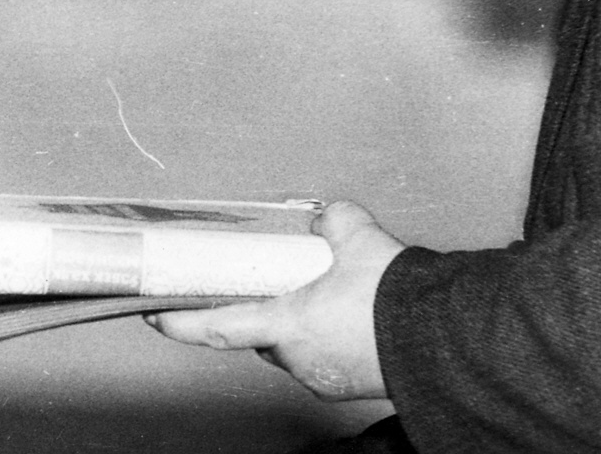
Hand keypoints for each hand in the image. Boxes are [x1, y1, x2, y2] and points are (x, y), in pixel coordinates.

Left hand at [146, 200, 404, 400]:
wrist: (444, 336)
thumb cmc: (395, 298)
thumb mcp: (357, 236)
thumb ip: (331, 220)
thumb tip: (324, 216)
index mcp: (288, 326)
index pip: (219, 328)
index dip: (181, 322)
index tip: (157, 315)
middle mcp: (299, 358)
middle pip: (260, 335)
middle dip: (262, 310)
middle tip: (269, 285)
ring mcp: (323, 377)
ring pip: (292, 347)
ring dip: (298, 323)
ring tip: (322, 294)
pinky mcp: (348, 385)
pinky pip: (323, 358)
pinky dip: (326, 337)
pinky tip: (348, 316)